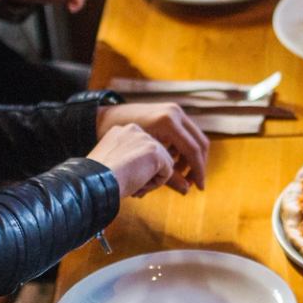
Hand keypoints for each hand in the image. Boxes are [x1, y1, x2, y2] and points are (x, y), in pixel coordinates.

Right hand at [87, 123, 176, 197]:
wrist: (95, 182)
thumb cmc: (99, 178)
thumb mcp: (112, 161)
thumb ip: (128, 159)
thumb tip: (144, 169)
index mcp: (121, 131)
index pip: (141, 150)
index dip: (136, 168)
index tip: (122, 178)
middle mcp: (135, 130)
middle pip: (154, 156)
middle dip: (146, 174)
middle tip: (131, 186)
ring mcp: (146, 139)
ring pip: (163, 164)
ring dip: (151, 180)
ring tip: (133, 186)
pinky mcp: (155, 152)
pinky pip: (167, 173)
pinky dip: (155, 184)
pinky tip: (138, 185)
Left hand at [95, 102, 209, 192]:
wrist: (103, 118)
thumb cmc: (118, 141)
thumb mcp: (144, 160)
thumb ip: (167, 175)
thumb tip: (186, 191)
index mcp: (168, 122)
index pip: (193, 150)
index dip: (198, 171)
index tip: (200, 187)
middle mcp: (174, 113)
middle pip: (199, 143)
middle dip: (197, 165)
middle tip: (191, 183)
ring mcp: (173, 110)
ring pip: (193, 139)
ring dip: (188, 158)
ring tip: (176, 174)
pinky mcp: (170, 113)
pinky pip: (184, 134)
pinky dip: (180, 150)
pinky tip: (168, 161)